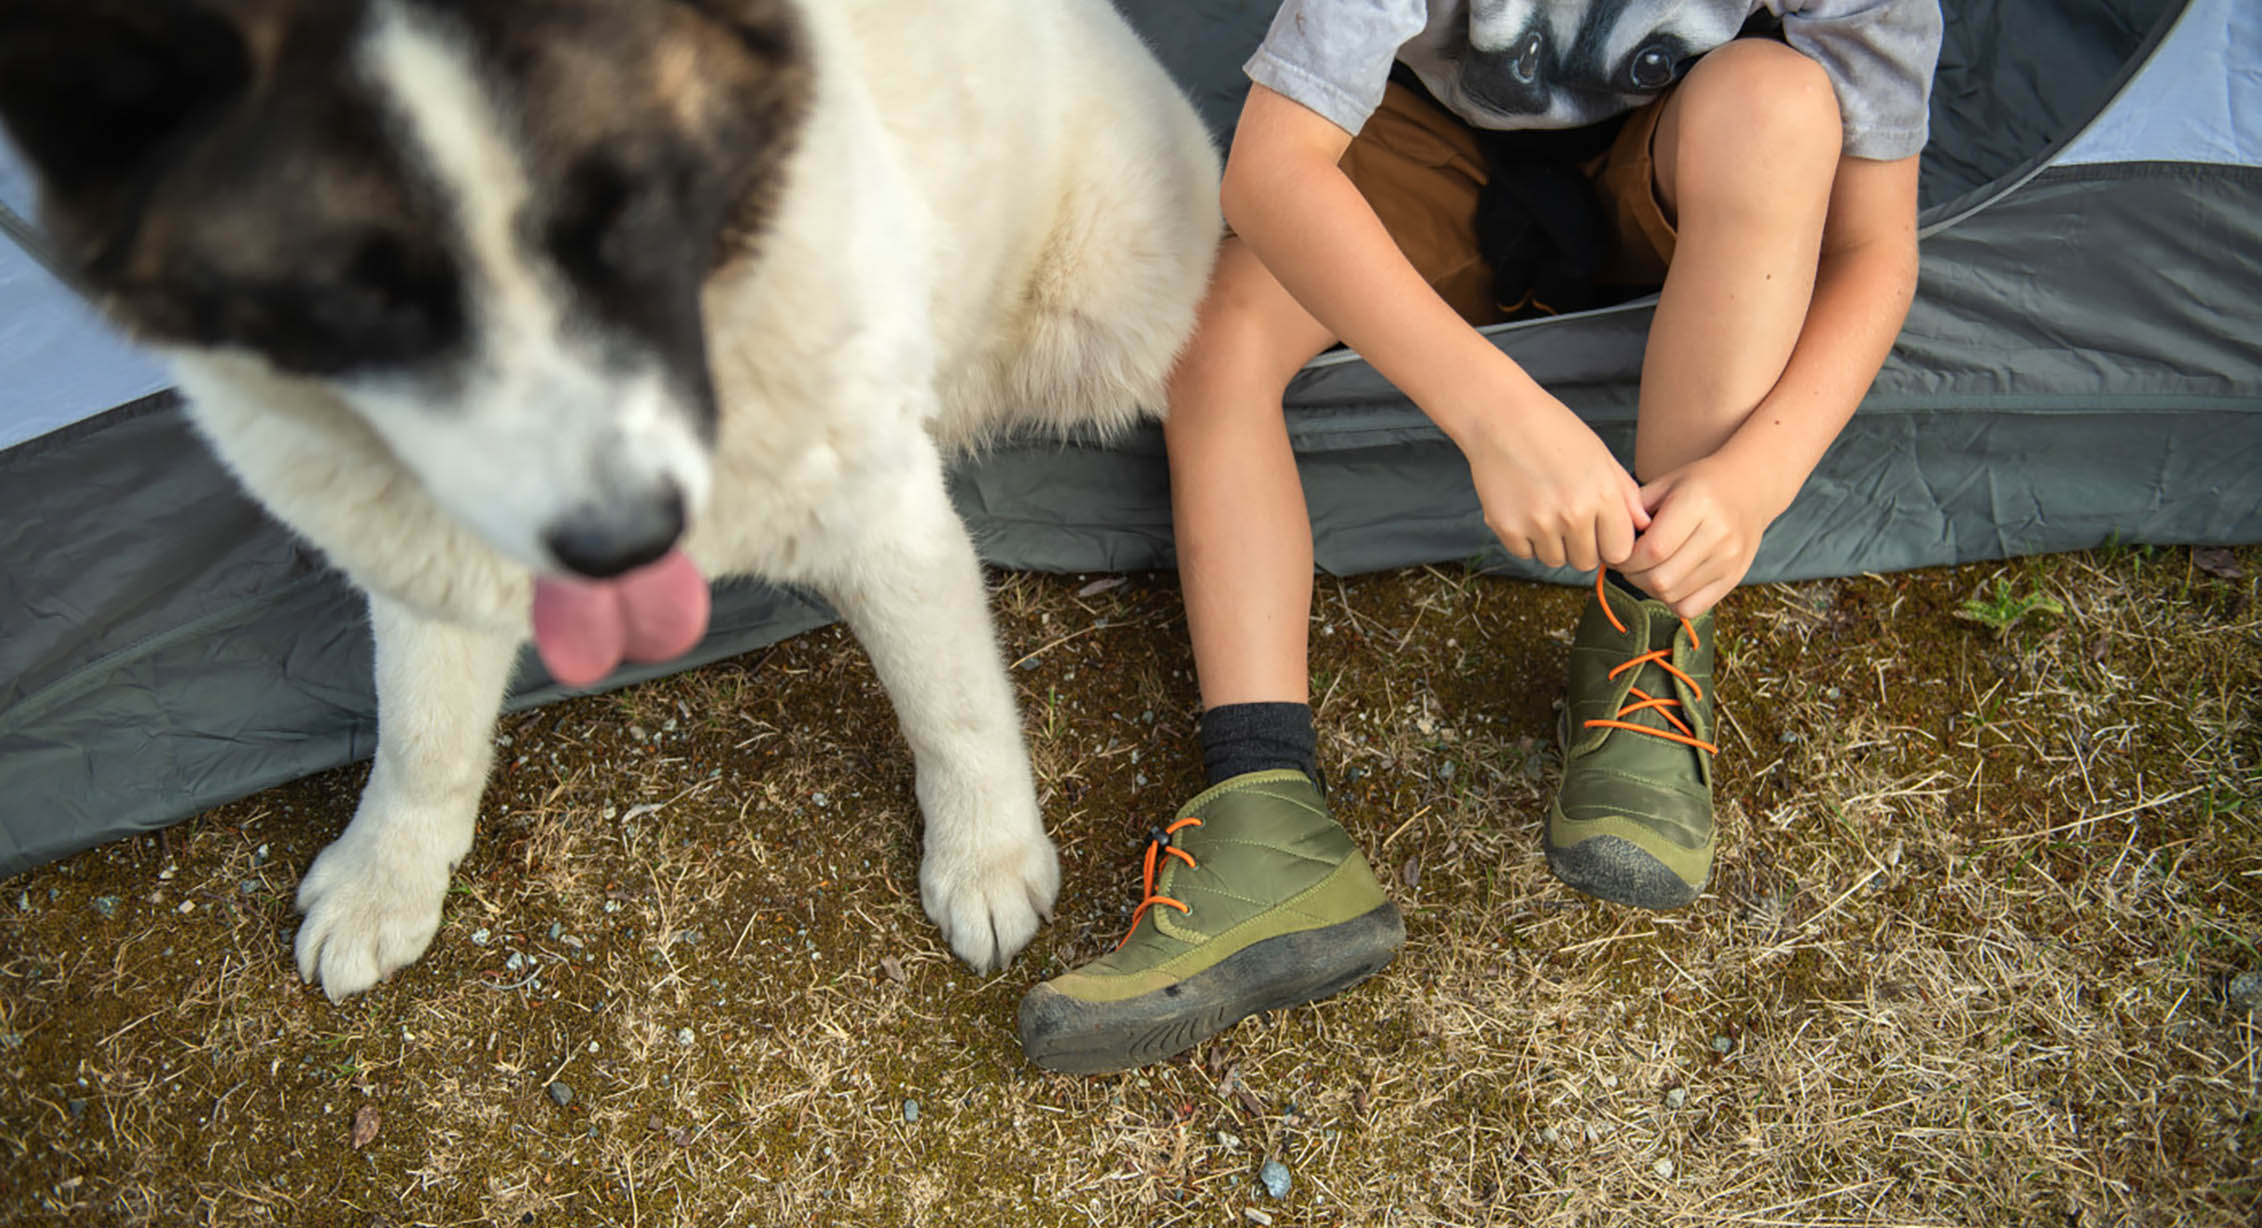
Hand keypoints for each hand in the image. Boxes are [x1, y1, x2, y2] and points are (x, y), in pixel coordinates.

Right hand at [1455, 392, 1648, 572]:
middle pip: (1586, 562)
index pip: (1619, 551)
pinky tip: (1523, 509)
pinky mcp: (1507, 527)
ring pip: (1555, 560)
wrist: (1500, 417)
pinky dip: (1525, 539)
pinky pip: (1524, 553)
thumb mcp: (1600, 455)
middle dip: (1582, 547)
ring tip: (1545, 510)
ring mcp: (1538, 523)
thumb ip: (1625, 493)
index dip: (1611, 544)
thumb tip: (1642, 524)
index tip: (1600, 533)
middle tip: (1568, 519)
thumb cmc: (1553, 430)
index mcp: (1602, 494)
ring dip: (1553, 544)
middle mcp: (1573, 514)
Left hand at [1621, 454, 1787, 616]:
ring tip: (1645, 570)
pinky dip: (1671, 600)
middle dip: (1633, 576)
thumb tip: (1610, 539)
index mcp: (1698, 503)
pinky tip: (1668, 580)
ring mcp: (1730, 559)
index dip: (1626, 559)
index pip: (1652, 549)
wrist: (1750, 488)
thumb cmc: (1698, 485)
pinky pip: (1692, 608)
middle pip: (1661, 578)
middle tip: (1627, 564)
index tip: (1617, 554)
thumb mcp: (1666, 482)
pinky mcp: (1734, 577)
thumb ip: (1634, 507)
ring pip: (1672, 595)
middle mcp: (1719, 533)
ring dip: (1649, 588)